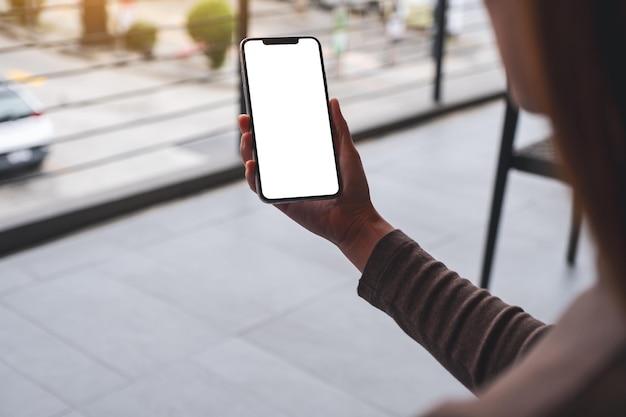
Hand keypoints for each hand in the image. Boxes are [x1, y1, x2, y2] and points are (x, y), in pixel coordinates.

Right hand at [238, 98, 393, 270]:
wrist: (355, 218)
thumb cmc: (354, 187)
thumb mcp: (347, 152)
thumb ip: (339, 128)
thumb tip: (331, 101)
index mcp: (304, 156)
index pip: (280, 136)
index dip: (266, 122)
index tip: (258, 107)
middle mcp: (290, 170)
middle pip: (263, 149)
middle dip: (250, 133)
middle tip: (245, 120)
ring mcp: (284, 185)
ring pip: (257, 167)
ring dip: (247, 152)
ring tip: (248, 138)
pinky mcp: (282, 202)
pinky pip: (261, 189)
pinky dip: (253, 178)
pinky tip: (252, 165)